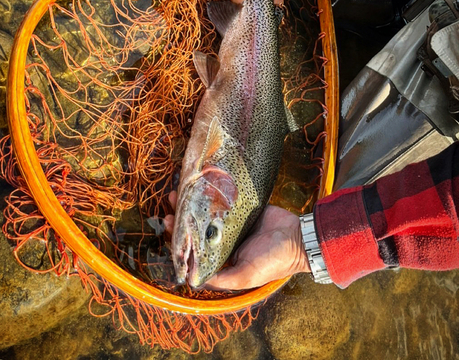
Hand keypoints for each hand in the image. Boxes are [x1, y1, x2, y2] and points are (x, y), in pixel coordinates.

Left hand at [164, 192, 310, 290]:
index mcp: (222, 258)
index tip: (168, 225)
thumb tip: (192, 280)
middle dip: (181, 218)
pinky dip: (210, 193)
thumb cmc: (273, 261)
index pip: (194, 248)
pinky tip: (199, 185)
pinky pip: (222, 199)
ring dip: (191, 204)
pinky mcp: (240, 207)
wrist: (298, 237)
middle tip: (170, 207)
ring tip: (178, 193)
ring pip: (205, 212)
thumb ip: (222, 279)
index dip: (179, 238)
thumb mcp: (246, 275)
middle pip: (196, 228)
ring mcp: (231, 222)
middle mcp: (223, 240)